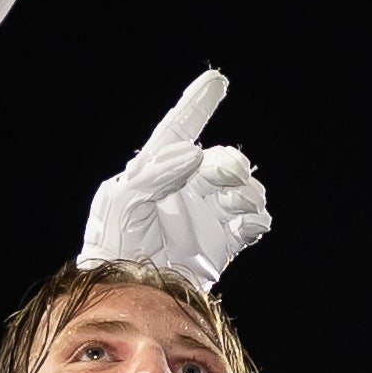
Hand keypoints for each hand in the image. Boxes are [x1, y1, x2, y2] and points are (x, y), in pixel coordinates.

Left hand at [78, 71, 273, 288]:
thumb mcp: (121, 201)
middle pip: (223, 161)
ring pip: (244, 189)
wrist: (130, 292)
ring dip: (247, 191)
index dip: (197, 104)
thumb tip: (195, 153)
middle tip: (223, 178)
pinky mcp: (224, 243)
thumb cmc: (114, 244)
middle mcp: (187, 188)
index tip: (217, 80)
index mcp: (158, 170)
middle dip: (230, 164)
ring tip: (234, 205)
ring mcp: (208, 215)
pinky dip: (257, 218)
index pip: (179, 129)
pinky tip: (246, 223)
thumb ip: (154, 173)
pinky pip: (254, 222)